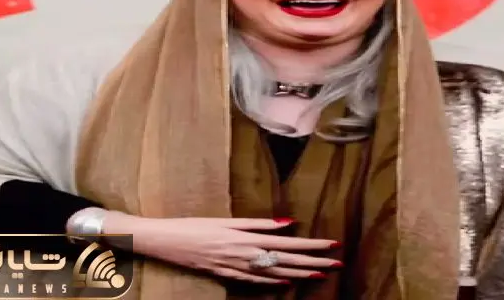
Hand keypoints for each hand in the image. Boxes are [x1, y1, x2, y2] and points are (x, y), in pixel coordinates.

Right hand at [103, 213, 341, 283]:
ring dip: (300, 274)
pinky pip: (255, 282)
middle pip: (286, 261)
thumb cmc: (193, 226)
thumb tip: (286, 223)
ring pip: (275, 273)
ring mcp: (237, 269)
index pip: (287, 244)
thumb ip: (257, 223)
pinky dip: (272, 282)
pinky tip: (286, 283)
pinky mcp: (226, 275)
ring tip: (321, 274)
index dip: (311, 246)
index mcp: (246, 239)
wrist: (166, 243)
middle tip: (337, 263)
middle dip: (313, 262)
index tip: (332, 245)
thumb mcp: (225, 220)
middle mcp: (245, 256)